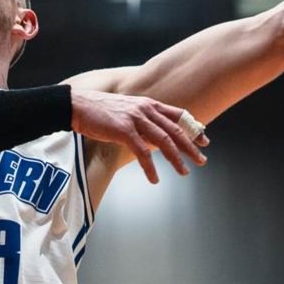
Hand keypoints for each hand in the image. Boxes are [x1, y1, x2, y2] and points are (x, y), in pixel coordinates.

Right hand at [71, 89, 209, 182]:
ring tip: (183, 172)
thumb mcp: (127, 110)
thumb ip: (143, 120)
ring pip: (164, 141)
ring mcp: (136, 119)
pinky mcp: (124, 131)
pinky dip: (150, 167)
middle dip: (191, 147)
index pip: (179, 115)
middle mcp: (146, 110)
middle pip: (176, 130)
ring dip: (176, 159)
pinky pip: (142, 152)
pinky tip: (154, 179)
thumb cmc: (100, 110)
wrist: (78, 105)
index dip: (194, 128)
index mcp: (149, 104)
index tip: (204, 140)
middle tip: (201, 160)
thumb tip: (154, 135)